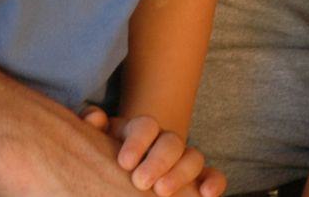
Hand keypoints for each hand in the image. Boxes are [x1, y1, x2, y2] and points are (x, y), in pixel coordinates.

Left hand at [84, 108, 222, 196]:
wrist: (123, 170)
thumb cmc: (106, 155)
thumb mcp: (96, 141)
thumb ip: (94, 125)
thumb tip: (95, 118)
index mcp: (140, 131)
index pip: (146, 126)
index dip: (138, 141)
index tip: (124, 163)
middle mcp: (164, 142)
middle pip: (172, 142)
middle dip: (159, 160)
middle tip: (141, 181)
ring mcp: (182, 160)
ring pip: (194, 158)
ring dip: (181, 173)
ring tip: (162, 192)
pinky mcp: (197, 179)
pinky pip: (212, 176)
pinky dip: (214, 182)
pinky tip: (207, 194)